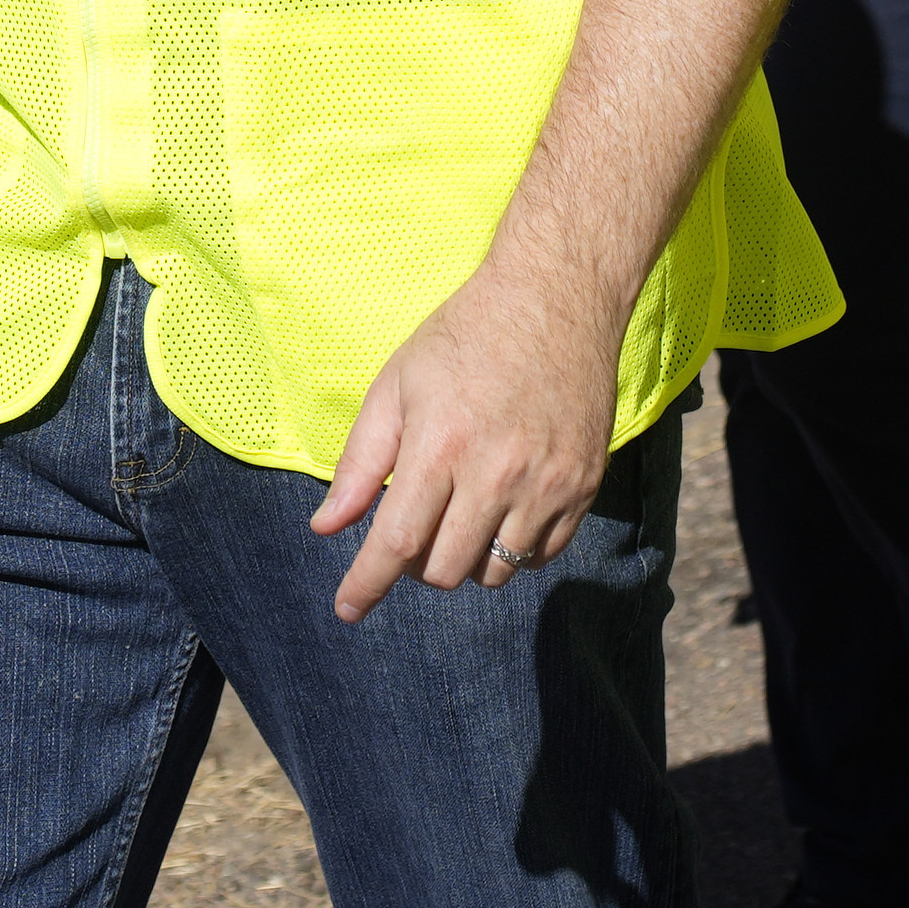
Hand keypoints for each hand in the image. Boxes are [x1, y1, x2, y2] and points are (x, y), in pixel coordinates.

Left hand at [310, 256, 624, 620]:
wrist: (557, 297)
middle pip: (443, 570)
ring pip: (493, 573)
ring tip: (458, 516)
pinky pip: (540, 556)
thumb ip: (360, 462)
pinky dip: (511, 551)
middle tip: (413, 526)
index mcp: (441, 447)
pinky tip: (500, 512)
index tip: (347, 610)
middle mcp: (496, 474)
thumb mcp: (397, 385)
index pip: (397, 544)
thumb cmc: (464, 336)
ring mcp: (547, 484)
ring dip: (464, 561)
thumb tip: (326, 528)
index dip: (367, 585)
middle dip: (415, 565)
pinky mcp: (583, 487)